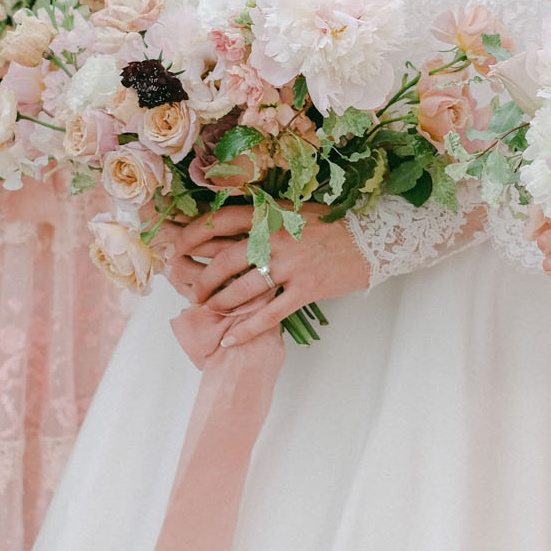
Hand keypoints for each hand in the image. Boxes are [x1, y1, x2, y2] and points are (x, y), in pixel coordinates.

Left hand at [165, 203, 369, 345]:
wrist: (372, 238)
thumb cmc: (330, 225)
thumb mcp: (293, 210)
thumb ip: (262, 218)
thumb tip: (226, 228)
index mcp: (271, 214)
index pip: (220, 221)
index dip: (193, 235)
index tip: (178, 248)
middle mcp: (276, 238)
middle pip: (225, 259)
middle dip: (202, 279)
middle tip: (192, 291)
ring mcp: (291, 265)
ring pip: (243, 288)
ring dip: (221, 303)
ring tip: (210, 310)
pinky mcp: (307, 289)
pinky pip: (270, 313)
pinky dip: (247, 329)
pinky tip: (231, 339)